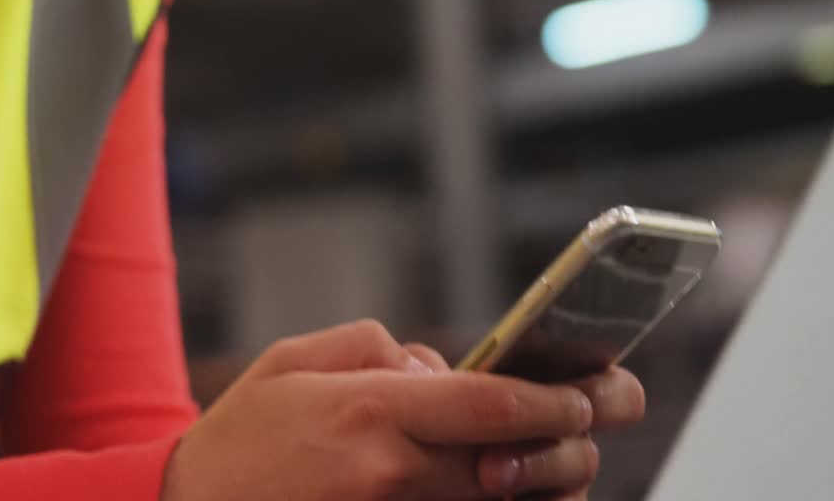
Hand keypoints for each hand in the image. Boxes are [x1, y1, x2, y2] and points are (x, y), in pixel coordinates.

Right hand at [164, 321, 620, 499]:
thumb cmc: (241, 439)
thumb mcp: (292, 362)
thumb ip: (373, 348)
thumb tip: (436, 368)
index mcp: (370, 413)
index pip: (491, 406)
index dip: (554, 401)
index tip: (588, 394)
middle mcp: (391, 473)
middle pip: (514, 465)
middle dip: (571, 447)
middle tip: (593, 428)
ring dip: (548, 489)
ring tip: (566, 463)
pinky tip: (511, 491)